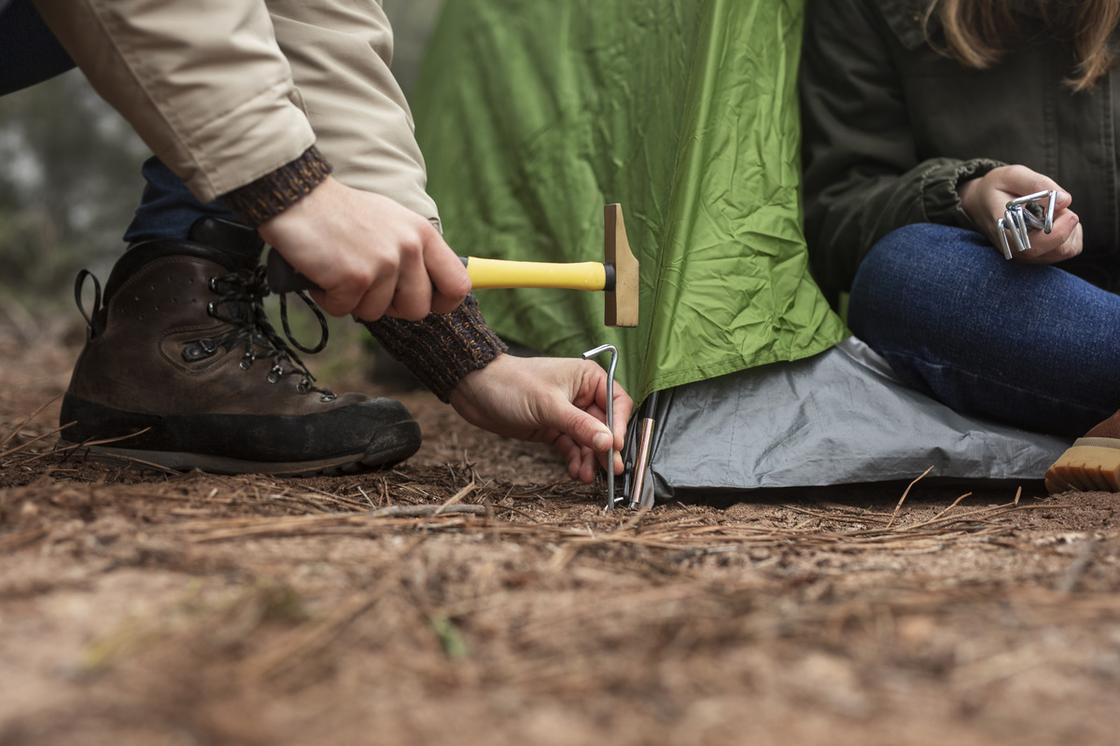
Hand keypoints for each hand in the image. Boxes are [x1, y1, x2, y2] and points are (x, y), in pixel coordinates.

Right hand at [258, 177, 470, 320]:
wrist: (296, 196)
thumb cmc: (340, 212)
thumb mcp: (392, 222)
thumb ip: (415, 252)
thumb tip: (433, 288)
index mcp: (423, 234)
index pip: (458, 285)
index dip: (443, 303)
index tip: (427, 304)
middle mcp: (409, 248)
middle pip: (419, 309)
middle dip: (392, 307)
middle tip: (368, 286)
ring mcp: (384, 263)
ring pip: (378, 313)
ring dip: (353, 300)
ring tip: (338, 269)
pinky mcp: (355, 277)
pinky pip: (345, 309)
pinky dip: (327, 298)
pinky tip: (321, 272)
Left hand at [449, 354, 634, 482]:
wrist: (475, 390)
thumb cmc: (512, 385)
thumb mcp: (549, 406)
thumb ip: (580, 425)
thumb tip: (609, 443)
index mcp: (588, 378)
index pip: (617, 403)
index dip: (619, 426)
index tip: (616, 447)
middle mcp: (581, 395)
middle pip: (605, 426)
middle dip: (605, 449)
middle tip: (611, 471)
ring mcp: (567, 413)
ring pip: (588, 440)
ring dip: (589, 459)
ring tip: (585, 476)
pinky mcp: (553, 428)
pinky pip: (572, 447)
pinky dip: (575, 459)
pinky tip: (575, 472)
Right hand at [959, 165, 1082, 263]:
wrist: (980, 203)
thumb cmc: (996, 188)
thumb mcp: (1012, 175)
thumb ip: (1037, 184)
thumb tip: (1065, 200)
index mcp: (1006, 231)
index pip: (1034, 246)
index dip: (1058, 232)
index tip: (1069, 212)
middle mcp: (1015, 249)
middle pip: (1057, 250)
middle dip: (1068, 225)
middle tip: (1059, 205)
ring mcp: (1026, 256)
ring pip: (1066, 250)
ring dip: (1071, 229)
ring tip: (1054, 212)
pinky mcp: (1037, 256)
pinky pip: (1068, 250)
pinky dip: (1072, 234)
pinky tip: (1058, 222)